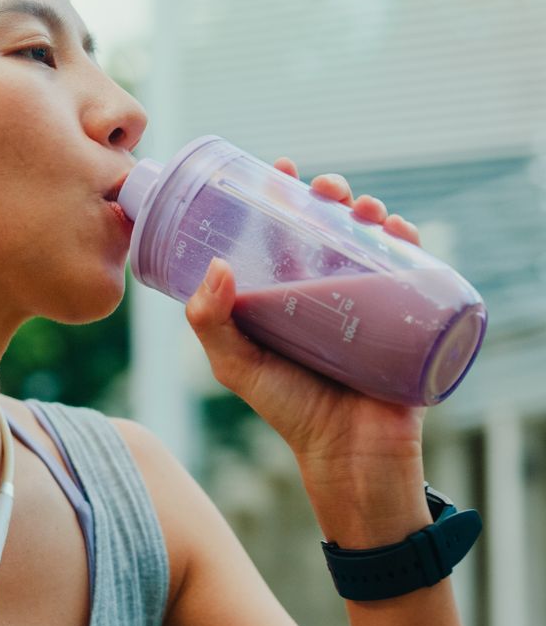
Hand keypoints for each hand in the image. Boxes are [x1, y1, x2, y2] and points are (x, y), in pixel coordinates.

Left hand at [183, 159, 429, 540]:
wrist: (347, 456)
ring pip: (371, 240)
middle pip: (331, 225)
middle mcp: (326, 289)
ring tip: (362, 206)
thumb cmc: (288, 410)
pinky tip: (400, 230)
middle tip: (324, 187)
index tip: (277, 169)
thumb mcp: (236, 365)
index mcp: (285, 291)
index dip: (281, 196)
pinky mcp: (404, 318)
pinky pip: (413, 270)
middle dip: (330, 195)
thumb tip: (215, 265)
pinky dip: (410, 242)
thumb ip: (211, 322)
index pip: (283, 230)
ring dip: (371, 210)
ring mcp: (367, 301)